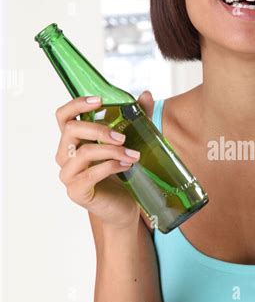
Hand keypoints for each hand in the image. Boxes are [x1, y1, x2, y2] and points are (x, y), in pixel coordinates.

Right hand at [55, 90, 154, 229]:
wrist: (123, 207)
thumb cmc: (121, 174)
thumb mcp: (129, 143)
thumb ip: (136, 119)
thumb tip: (145, 94)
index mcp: (73, 140)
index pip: (63, 116)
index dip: (77, 104)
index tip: (100, 100)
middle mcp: (64, 155)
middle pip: (71, 130)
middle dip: (100, 129)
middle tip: (123, 137)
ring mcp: (68, 174)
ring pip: (83, 152)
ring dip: (112, 151)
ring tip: (133, 155)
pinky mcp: (76, 191)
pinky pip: (91, 173)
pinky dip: (111, 166)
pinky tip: (127, 166)